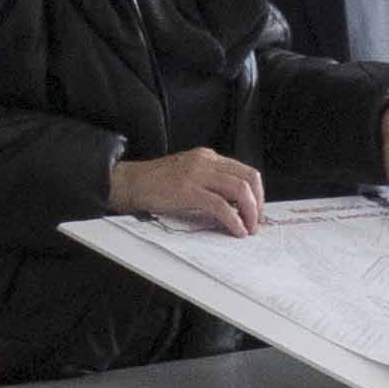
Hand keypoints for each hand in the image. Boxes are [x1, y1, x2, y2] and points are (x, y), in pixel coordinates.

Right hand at [108, 146, 265, 235]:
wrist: (130, 182)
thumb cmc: (157, 183)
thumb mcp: (190, 175)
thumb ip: (212, 184)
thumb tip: (237, 206)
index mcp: (208, 157)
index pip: (246, 171)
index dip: (258, 194)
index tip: (258, 212)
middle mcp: (206, 161)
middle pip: (248, 179)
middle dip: (258, 204)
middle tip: (257, 222)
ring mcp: (197, 174)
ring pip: (239, 190)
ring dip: (250, 213)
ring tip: (249, 229)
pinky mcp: (188, 190)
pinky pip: (221, 206)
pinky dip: (233, 220)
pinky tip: (236, 230)